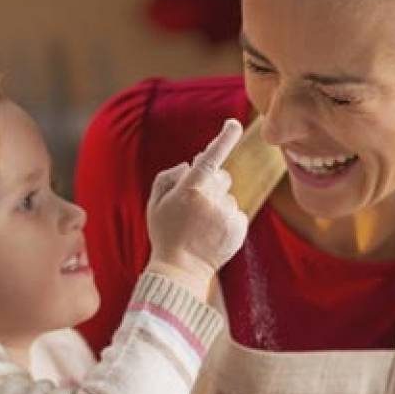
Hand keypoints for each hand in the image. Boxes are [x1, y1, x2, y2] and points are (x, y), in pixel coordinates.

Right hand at [146, 119, 247, 298]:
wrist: (181, 270)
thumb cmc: (165, 234)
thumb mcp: (155, 203)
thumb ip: (169, 177)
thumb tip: (190, 163)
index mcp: (190, 190)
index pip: (210, 158)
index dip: (223, 138)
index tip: (234, 123)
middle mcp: (212, 199)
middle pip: (221, 176)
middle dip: (212, 183)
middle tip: (195, 205)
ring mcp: (227, 214)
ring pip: (228, 196)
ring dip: (218, 204)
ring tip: (201, 226)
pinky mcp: (239, 228)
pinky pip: (237, 212)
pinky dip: (227, 219)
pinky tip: (212, 233)